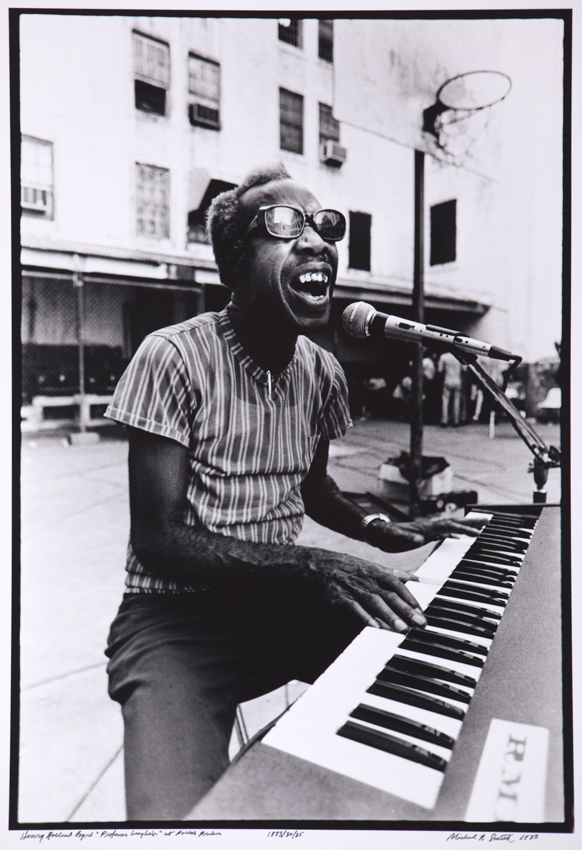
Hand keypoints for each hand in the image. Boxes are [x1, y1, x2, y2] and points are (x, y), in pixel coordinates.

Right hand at [308, 552, 427, 632]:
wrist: (324, 566)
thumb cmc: (353, 569)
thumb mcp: (374, 567)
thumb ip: (395, 575)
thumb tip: (416, 578)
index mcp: (378, 573)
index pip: (397, 586)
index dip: (410, 598)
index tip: (421, 611)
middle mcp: (369, 581)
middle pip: (390, 596)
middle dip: (406, 611)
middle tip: (419, 624)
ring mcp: (355, 590)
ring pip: (375, 603)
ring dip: (389, 616)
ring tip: (403, 629)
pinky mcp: (342, 598)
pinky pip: (355, 608)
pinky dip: (365, 617)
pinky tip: (375, 627)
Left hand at [365, 515, 486, 552]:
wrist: (378, 533)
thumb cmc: (386, 535)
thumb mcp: (395, 537)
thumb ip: (407, 537)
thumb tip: (418, 539)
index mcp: (425, 527)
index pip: (448, 526)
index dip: (462, 529)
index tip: (476, 533)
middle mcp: (429, 526)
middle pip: (454, 522)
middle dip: (470, 523)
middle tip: (488, 522)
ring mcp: (428, 529)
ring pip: (451, 525)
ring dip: (466, 525)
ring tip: (480, 525)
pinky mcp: (425, 534)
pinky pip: (445, 532)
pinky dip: (455, 532)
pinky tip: (460, 536)